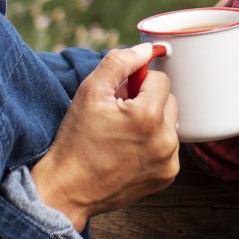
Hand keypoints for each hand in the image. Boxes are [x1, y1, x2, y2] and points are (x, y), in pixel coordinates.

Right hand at [31, 45, 178, 232]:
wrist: (68, 188)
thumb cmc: (76, 140)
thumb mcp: (90, 92)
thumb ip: (119, 63)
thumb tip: (146, 50)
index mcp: (148, 116)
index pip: (160, 79)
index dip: (137, 82)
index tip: (119, 96)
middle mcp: (165, 141)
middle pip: (169, 100)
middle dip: (147, 101)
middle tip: (118, 114)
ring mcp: (168, 161)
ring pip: (170, 123)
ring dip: (152, 122)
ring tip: (122, 134)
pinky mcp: (167, 176)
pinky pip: (168, 147)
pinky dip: (153, 144)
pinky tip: (129, 151)